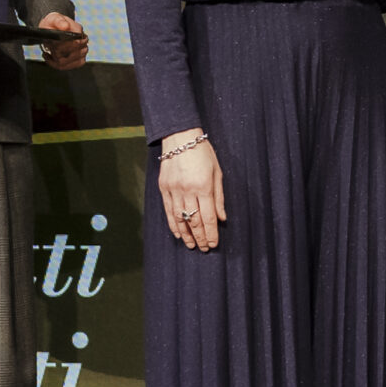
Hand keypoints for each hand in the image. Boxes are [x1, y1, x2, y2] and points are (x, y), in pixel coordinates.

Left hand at [37, 11, 88, 69]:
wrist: (54, 28)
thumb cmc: (54, 23)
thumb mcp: (53, 18)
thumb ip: (59, 21)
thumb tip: (65, 27)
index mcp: (78, 31)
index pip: (75, 43)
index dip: (62, 46)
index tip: (51, 43)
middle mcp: (83, 42)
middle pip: (71, 54)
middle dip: (56, 52)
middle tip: (48, 45)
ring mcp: (83, 52)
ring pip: (67, 62)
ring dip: (54, 59)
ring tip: (48, 51)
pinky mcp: (79, 60)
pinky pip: (67, 67)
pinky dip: (55, 64)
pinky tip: (50, 58)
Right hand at [158, 130, 224, 252]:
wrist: (180, 137)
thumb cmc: (203, 153)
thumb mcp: (217, 172)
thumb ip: (219, 197)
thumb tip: (222, 218)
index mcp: (203, 186)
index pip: (208, 217)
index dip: (211, 233)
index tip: (214, 244)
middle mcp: (187, 190)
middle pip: (194, 221)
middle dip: (200, 237)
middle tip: (204, 249)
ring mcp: (173, 190)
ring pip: (179, 218)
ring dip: (186, 234)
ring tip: (191, 245)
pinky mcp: (163, 188)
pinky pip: (168, 210)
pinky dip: (173, 224)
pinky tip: (178, 233)